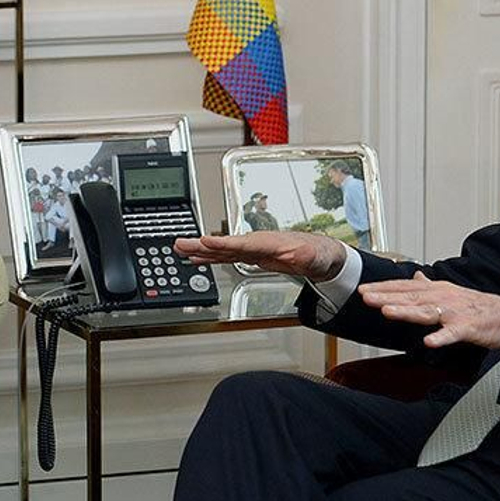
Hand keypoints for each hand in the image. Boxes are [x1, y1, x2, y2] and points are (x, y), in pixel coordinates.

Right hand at [173, 231, 346, 280]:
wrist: (319, 255)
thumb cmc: (316, 253)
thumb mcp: (313, 257)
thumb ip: (303, 256)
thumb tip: (294, 256)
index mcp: (267, 242)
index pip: (240, 243)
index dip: (222, 243)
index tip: (204, 242)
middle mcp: (256, 243)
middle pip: (224, 244)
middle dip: (201, 244)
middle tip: (180, 243)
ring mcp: (252, 249)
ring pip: (221, 249)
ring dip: (200, 250)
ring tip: (180, 250)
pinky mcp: (251, 256)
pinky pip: (226, 256)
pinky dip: (211, 256)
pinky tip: (198, 258)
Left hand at [356, 272, 499, 349]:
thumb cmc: (478, 307)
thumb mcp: (450, 292)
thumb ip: (428, 286)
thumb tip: (415, 276)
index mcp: (437, 290)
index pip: (405, 287)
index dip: (383, 288)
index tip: (363, 290)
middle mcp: (443, 298)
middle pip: (410, 297)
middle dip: (386, 297)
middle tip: (365, 297)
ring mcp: (455, 312)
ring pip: (426, 312)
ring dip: (406, 311)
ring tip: (387, 312)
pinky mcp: (468, 327)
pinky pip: (452, 333)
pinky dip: (440, 337)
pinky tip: (428, 341)